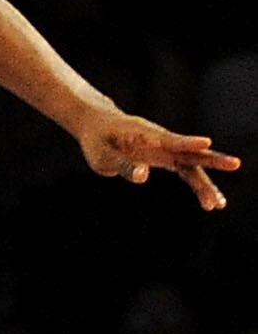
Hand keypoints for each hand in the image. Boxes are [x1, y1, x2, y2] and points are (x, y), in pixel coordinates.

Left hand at [77, 107, 237, 212]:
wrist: (100, 128)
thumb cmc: (99, 141)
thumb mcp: (103, 155)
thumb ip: (122, 164)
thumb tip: (143, 176)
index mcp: (147, 135)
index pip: (171, 139)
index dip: (188, 142)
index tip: (206, 143)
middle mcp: (163, 142)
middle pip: (191, 153)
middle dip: (213, 160)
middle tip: (235, 165)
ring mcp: (167, 151)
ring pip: (193, 167)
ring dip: (206, 185)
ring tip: (218, 205)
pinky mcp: (167, 159)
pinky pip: (187, 174)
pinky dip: (198, 187)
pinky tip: (210, 203)